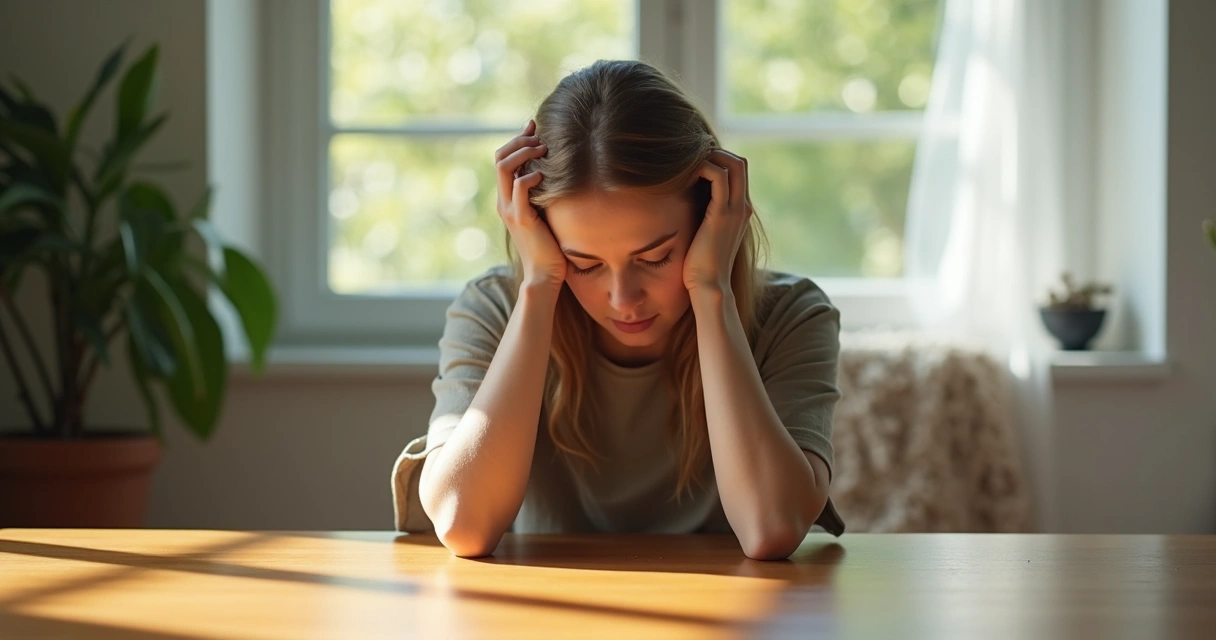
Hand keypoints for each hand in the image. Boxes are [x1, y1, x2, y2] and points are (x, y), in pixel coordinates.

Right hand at [495, 119, 565, 290]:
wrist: (544, 274)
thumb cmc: (551, 245)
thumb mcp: (546, 213)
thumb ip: (545, 194)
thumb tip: (559, 172)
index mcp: (508, 198)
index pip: (502, 159)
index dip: (517, 139)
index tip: (534, 126)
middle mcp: (504, 201)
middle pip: (500, 157)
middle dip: (519, 140)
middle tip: (540, 136)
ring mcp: (511, 209)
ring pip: (505, 167)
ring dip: (524, 152)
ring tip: (543, 149)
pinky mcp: (522, 218)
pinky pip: (520, 188)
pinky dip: (531, 176)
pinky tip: (546, 174)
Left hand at [682, 149, 753, 293]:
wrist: (707, 287)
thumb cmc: (699, 266)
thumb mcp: (702, 234)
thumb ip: (700, 216)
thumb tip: (682, 202)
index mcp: (739, 211)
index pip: (736, 172)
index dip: (717, 161)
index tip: (692, 163)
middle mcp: (742, 207)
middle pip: (739, 162)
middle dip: (715, 153)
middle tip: (688, 157)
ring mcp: (735, 210)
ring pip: (733, 164)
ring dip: (710, 156)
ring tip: (685, 161)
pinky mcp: (722, 214)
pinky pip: (718, 176)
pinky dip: (702, 167)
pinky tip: (682, 173)